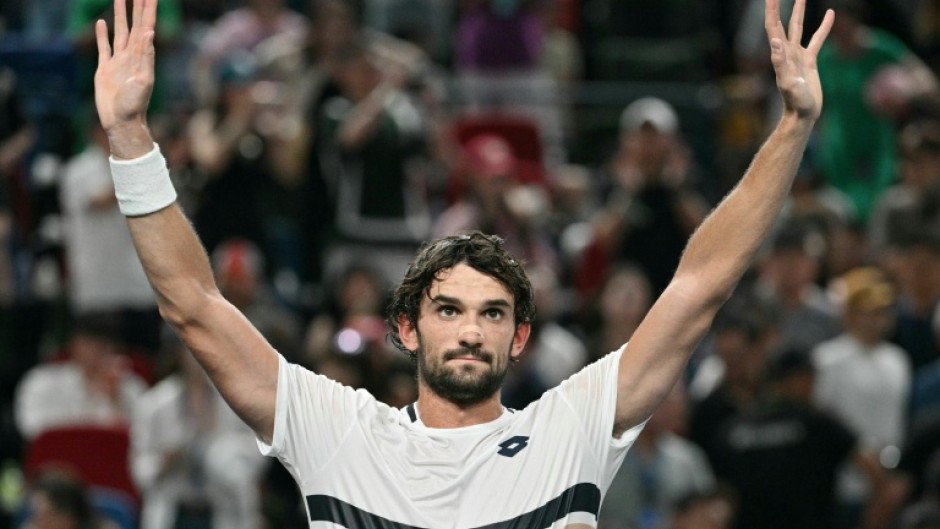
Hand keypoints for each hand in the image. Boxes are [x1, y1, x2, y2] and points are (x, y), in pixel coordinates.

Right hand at [94, 0, 156, 131]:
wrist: (121, 122)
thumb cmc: (135, 105)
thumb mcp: (144, 80)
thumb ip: (146, 57)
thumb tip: (149, 33)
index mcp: (142, 57)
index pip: (146, 27)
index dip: (148, 11)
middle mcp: (132, 56)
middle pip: (134, 25)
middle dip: (137, 7)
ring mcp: (118, 61)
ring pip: (120, 32)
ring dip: (121, 15)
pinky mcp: (105, 69)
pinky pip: (104, 47)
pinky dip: (102, 35)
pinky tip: (102, 23)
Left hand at [765, 0, 833, 119]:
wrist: (803, 114)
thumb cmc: (795, 102)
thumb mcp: (788, 83)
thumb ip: (780, 64)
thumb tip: (775, 42)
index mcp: (781, 54)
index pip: (773, 27)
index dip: (771, 12)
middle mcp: (787, 52)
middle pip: (782, 23)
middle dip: (778, 8)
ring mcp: (798, 55)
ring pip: (798, 28)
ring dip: (799, 12)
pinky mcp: (809, 61)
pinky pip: (817, 39)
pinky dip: (824, 27)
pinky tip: (830, 14)